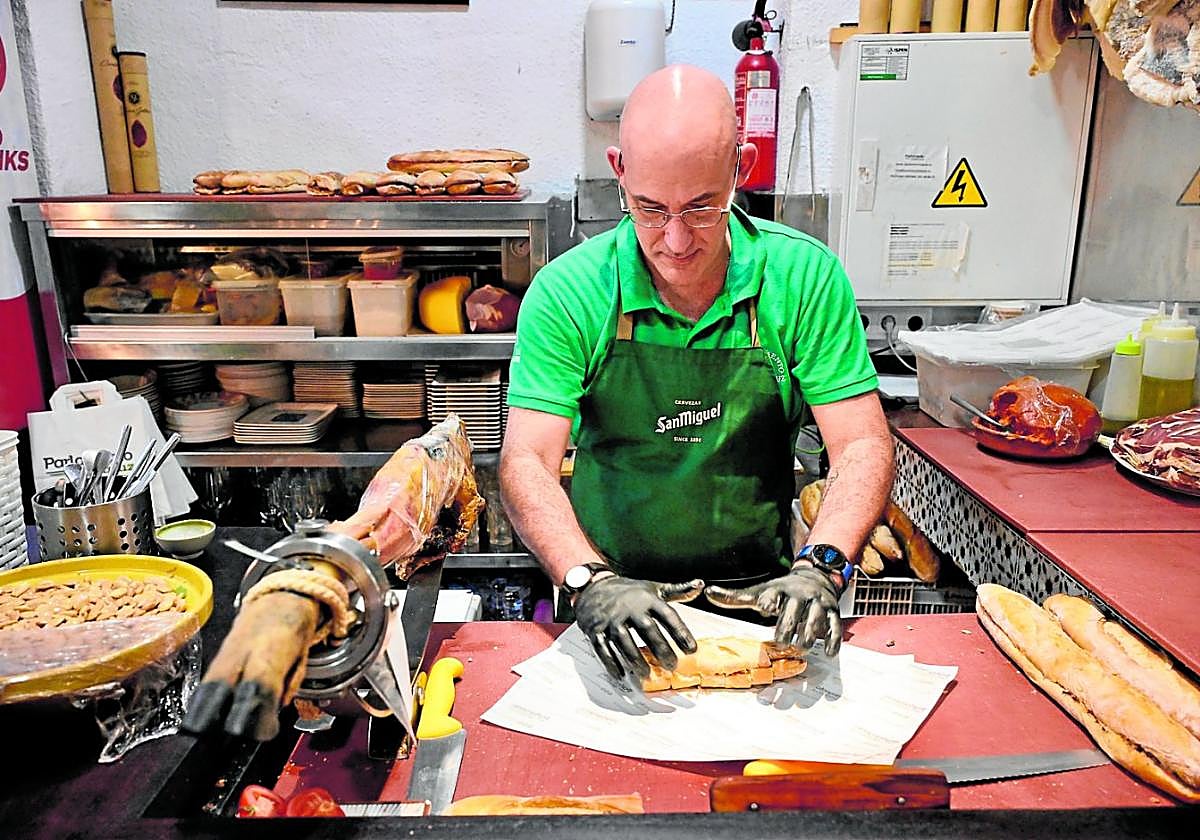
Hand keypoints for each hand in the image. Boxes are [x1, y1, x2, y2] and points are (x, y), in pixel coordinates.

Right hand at [572, 575, 703, 681]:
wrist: (593, 587)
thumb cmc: (629, 592)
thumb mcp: (653, 588)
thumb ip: (677, 590)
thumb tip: (700, 585)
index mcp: (647, 598)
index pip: (667, 615)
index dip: (680, 633)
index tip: (692, 649)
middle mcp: (629, 608)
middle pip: (647, 629)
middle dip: (660, 649)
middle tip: (672, 666)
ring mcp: (610, 619)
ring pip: (624, 641)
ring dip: (636, 660)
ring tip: (647, 675)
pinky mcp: (595, 630)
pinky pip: (603, 648)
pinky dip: (611, 663)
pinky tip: (621, 675)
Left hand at [704, 565, 843, 655]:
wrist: (815, 577)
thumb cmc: (781, 592)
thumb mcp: (759, 592)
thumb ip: (734, 597)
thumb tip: (708, 592)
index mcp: (779, 590)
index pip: (774, 594)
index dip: (770, 600)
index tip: (765, 607)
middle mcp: (800, 595)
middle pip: (794, 610)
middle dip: (788, 627)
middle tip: (780, 643)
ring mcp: (818, 603)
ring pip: (815, 619)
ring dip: (809, 635)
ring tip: (801, 649)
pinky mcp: (832, 612)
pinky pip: (835, 626)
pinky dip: (832, 640)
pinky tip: (828, 653)